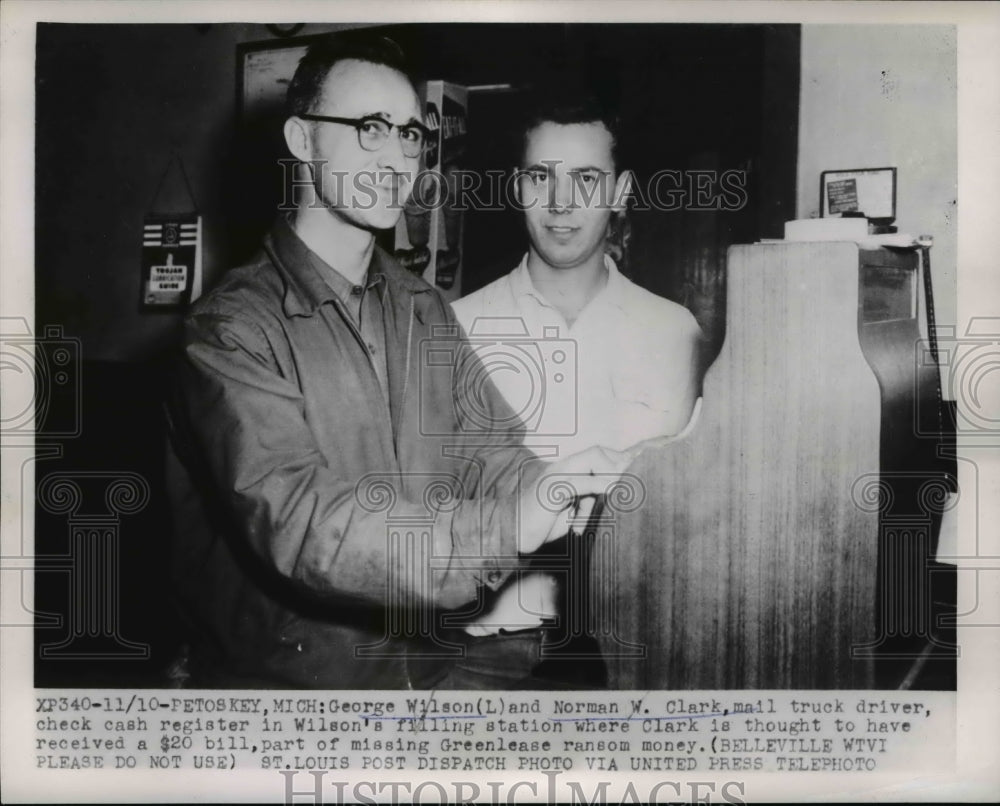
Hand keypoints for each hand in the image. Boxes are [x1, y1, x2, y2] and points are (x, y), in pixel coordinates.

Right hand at [517, 445, 637, 553]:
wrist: (511, 531)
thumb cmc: (541, 522)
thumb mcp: (571, 510)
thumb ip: (590, 499)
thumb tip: (615, 496)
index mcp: (567, 470)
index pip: (598, 453)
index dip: (619, 459)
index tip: (637, 470)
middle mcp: (562, 468)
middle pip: (597, 451)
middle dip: (619, 465)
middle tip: (629, 486)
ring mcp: (555, 476)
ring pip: (591, 459)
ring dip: (612, 475)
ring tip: (620, 493)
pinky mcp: (550, 491)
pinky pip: (578, 482)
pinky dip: (597, 486)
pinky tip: (608, 494)